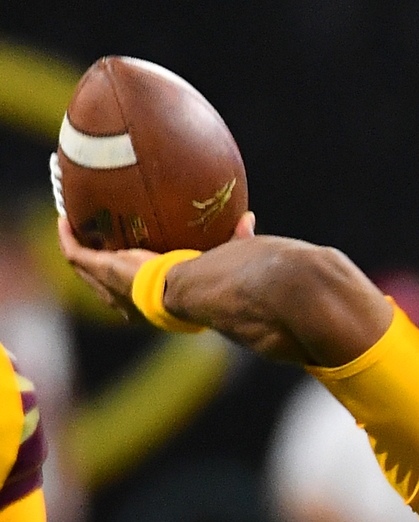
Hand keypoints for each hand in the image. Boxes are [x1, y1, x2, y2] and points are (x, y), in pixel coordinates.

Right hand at [57, 211, 255, 318]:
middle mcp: (127, 299)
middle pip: (105, 284)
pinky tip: (65, 218)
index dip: (130, 284)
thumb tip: (250, 219)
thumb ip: (235, 239)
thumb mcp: (221, 259)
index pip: (137, 296)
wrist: (185, 289)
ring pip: (86, 268)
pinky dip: (69, 236)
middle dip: (97, 264)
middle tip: (93, 242)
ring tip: (71, 225)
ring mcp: (110, 285)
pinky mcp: (101, 269)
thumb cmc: (206, 283)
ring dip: (78, 247)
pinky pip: (76, 252)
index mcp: (153, 303)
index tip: (133, 265)